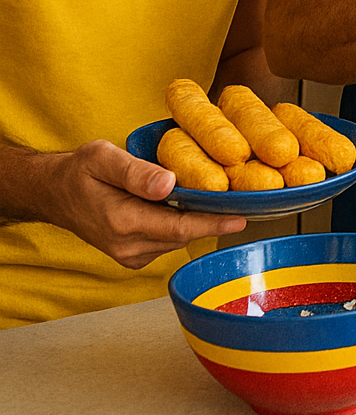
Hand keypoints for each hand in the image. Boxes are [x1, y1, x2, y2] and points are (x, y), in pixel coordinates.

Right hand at [46, 140, 244, 268]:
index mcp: (122, 222)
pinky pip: (167, 240)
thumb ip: (136, 172)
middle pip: (184, 234)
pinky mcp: (133, 255)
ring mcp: (130, 254)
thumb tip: (168, 183)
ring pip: (178, 238)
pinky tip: (183, 204)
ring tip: (212, 194)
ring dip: (195, 219)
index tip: (242, 217)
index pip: (180, 228)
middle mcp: (128, 246)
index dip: (214, 223)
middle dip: (211, 216)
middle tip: (237, 194)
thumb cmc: (78, 172)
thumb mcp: (102, 159)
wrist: (53, 193)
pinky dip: (180, 224)